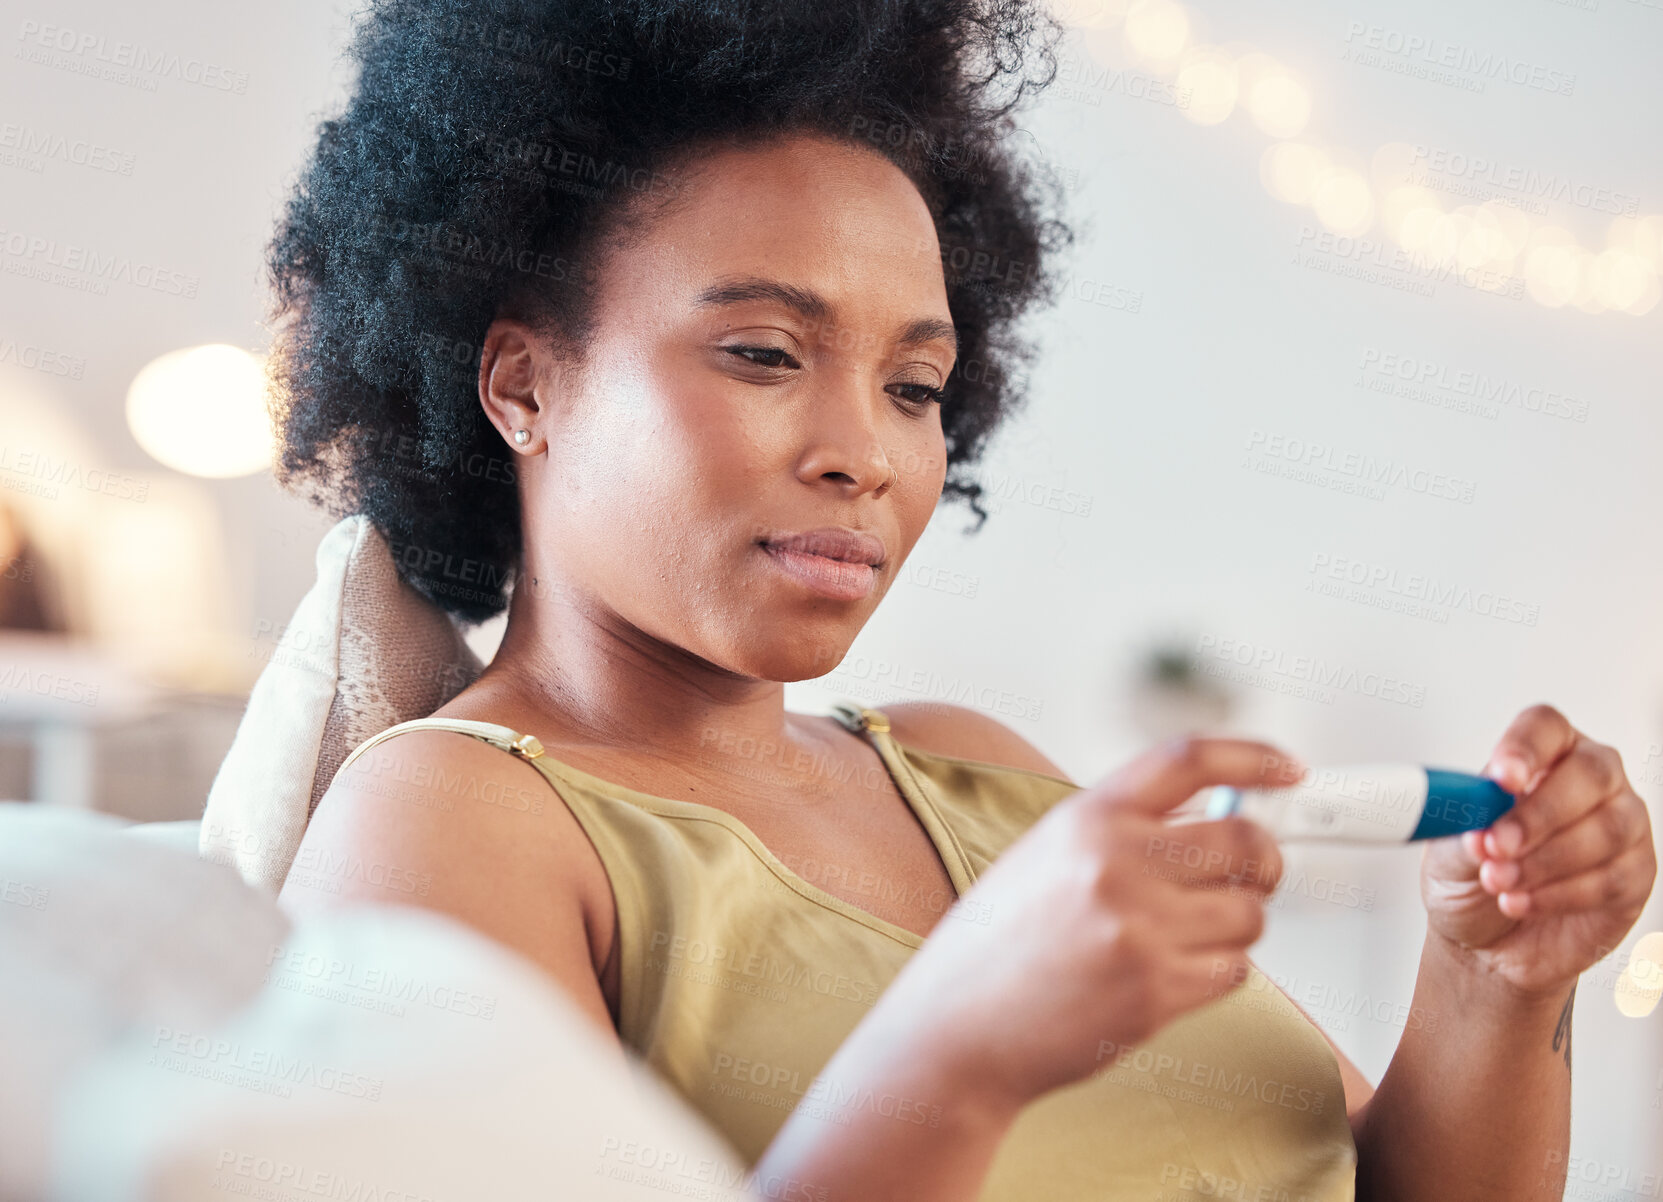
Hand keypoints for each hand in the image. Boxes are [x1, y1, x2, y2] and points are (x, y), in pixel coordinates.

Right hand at [879, 736, 1301, 1109]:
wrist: (958, 1027)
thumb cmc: (998, 944)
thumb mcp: (1045, 854)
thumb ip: (1121, 828)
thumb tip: (1213, 815)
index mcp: (1087, 817)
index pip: (1188, 759)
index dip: (1250, 756)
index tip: (1284, 769)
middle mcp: (1116, 862)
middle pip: (1244, 839)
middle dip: (1262, 861)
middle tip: (1251, 875)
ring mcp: (1139, 927)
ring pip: (1249, 913)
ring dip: (1235, 925)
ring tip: (1187, 935)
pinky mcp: (1157, 990)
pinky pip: (1234, 970)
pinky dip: (1218, 972)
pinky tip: (1171, 973)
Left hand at [1420, 704, 1657, 998]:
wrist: (1483, 941)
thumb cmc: (1468, 878)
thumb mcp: (1447, 849)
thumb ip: (1464, 828)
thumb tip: (1478, 822)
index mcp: (1541, 754)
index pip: (1544, 727)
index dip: (1525, 748)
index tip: (1500, 779)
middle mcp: (1589, 779)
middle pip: (1589, 773)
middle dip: (1540, 814)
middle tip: (1497, 846)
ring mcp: (1621, 823)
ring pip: (1607, 829)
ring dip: (1546, 861)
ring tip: (1499, 882)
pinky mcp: (1635, 873)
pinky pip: (1613, 877)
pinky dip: (1561, 894)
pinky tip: (1522, 902)